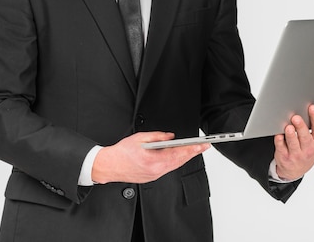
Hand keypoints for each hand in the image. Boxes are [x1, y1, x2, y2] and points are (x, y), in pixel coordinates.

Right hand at [91, 131, 209, 183]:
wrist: (110, 166)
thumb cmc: (122, 152)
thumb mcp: (140, 138)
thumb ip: (158, 136)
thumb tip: (171, 137)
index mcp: (154, 160)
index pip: (178, 154)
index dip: (192, 149)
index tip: (201, 145)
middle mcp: (156, 170)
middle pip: (179, 162)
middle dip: (192, 153)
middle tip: (203, 147)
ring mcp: (154, 176)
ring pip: (174, 166)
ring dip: (184, 158)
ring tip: (194, 150)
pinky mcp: (152, 178)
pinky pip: (167, 169)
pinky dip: (175, 162)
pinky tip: (178, 157)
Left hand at [273, 104, 313, 180]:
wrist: (296, 168)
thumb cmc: (310, 149)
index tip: (312, 107)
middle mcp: (309, 149)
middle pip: (305, 137)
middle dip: (301, 127)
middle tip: (296, 117)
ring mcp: (296, 154)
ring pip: (293, 143)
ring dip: (290, 135)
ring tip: (288, 127)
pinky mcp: (284, 156)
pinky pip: (280, 147)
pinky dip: (279, 141)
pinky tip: (278, 134)